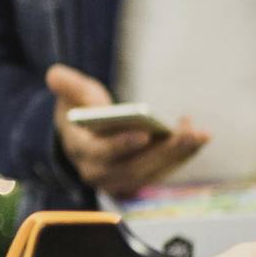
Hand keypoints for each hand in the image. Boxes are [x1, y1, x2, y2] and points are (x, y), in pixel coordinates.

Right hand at [47, 65, 208, 199]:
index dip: (121, 145)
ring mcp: (120, 181)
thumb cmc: (80, 111)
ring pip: (152, 172)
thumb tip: (55, 75)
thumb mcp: (71, 95)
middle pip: (133, 168)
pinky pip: (162, 171)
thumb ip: (67, 85)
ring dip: (179, 155)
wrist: (83, 137)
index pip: (100, 153)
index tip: (144, 133)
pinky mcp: (139, 181)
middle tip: (188, 133)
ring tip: (200, 135)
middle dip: (164, 151)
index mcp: (80, 151)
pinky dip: (182, 156)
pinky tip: (199, 137)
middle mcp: (99, 173)